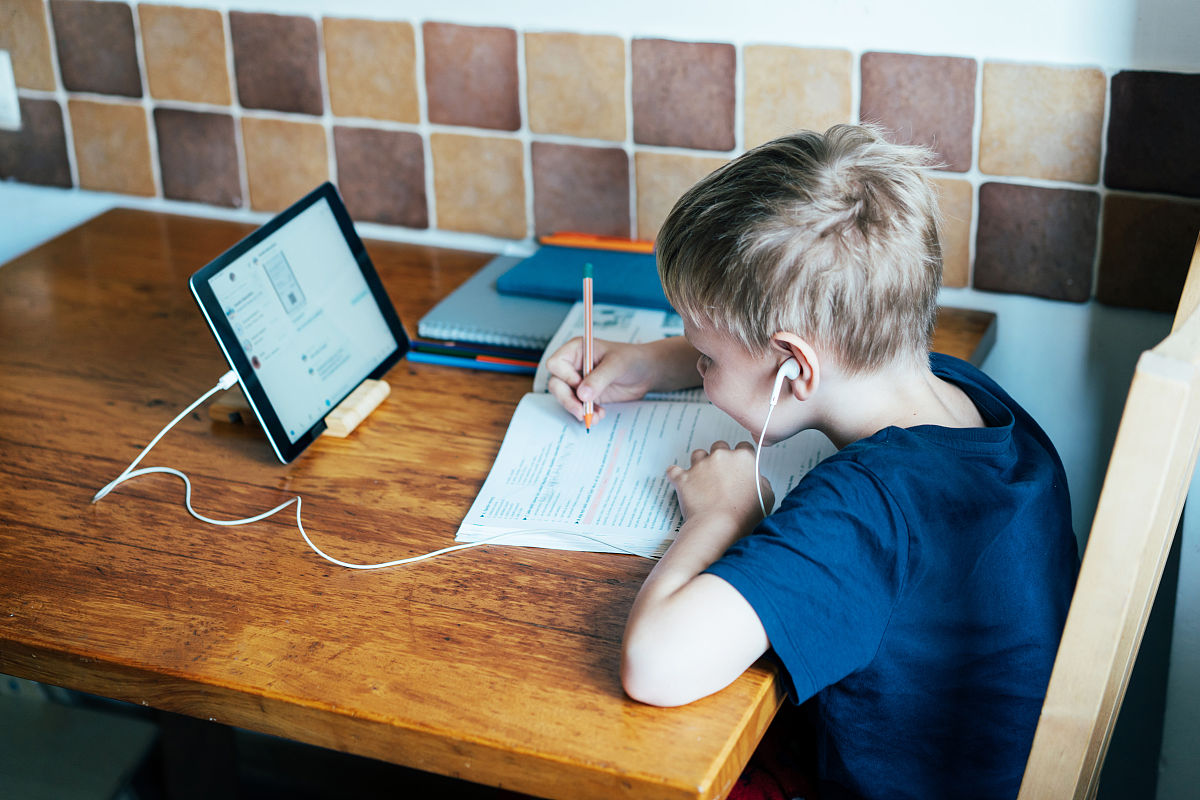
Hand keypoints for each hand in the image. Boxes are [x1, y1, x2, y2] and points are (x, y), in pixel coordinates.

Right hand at [545, 338, 661, 422]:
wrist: (647, 373)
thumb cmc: (633, 359)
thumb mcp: (616, 365)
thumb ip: (599, 378)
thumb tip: (582, 394)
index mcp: (577, 350)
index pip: (556, 364)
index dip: (565, 376)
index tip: (579, 383)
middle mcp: (574, 366)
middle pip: (556, 384)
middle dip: (568, 399)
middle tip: (581, 410)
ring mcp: (579, 382)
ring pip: (565, 398)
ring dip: (578, 409)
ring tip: (594, 415)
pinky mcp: (587, 396)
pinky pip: (578, 407)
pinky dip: (586, 414)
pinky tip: (599, 415)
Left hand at [665, 441, 772, 535]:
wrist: (719, 527)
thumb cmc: (744, 515)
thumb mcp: (767, 497)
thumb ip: (761, 481)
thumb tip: (756, 479)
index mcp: (743, 458)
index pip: (743, 447)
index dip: (742, 457)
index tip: (740, 465)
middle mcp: (721, 456)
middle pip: (720, 446)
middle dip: (720, 458)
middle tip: (722, 474)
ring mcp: (700, 466)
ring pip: (698, 454)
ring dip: (700, 463)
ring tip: (703, 479)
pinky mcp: (684, 478)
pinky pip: (674, 470)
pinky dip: (676, 475)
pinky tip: (680, 480)